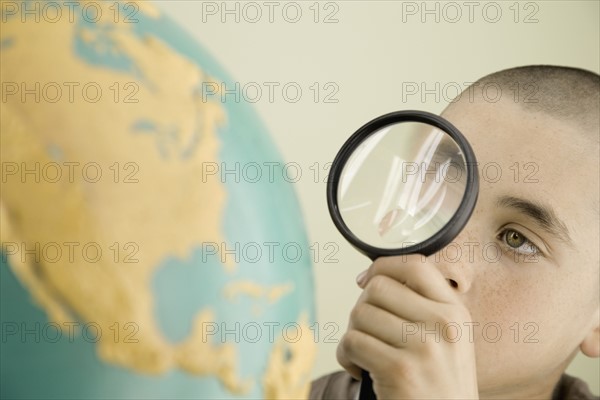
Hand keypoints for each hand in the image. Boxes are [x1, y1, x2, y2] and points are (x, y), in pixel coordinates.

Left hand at [336, 255, 478, 398]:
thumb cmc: (438, 386)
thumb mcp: (447, 340)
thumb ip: (422, 307)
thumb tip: (372, 278)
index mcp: (455, 312)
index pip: (416, 265)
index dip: (383, 266)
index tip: (367, 281)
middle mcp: (443, 324)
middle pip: (378, 288)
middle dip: (362, 308)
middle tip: (368, 331)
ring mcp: (423, 347)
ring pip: (360, 314)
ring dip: (353, 335)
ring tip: (366, 355)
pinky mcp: (399, 370)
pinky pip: (352, 342)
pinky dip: (347, 357)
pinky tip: (360, 370)